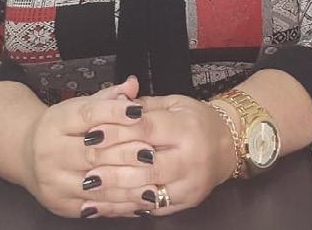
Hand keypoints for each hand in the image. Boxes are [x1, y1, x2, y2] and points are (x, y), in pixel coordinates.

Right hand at [20, 75, 151, 217]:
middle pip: (91, 153)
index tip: (139, 112)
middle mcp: (50, 151)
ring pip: (94, 185)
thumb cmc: (61, 129)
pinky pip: (94, 207)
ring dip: (127, 185)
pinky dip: (119, 205)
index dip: (115, 113)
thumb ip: (109, 98)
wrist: (25, 154)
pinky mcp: (59, 203)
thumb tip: (133, 85)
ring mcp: (53, 180)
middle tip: (151, 152)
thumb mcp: (79, 107)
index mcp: (56, 122)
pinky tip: (138, 200)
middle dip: (125, 153)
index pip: (87, 115)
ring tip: (152, 183)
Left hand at [76, 93, 237, 217]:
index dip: (116, 132)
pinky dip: (125, 207)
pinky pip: (152, 208)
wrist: (227, 146)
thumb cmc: (196, 121)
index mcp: (186, 128)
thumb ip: (143, 106)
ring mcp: (190, 184)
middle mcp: (191, 158)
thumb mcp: (174, 103)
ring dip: (114, 191)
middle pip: (146, 166)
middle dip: (111, 166)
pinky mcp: (186, 202)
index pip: (146, 130)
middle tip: (84, 164)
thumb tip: (113, 103)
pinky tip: (104, 204)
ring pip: (147, 191)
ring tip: (88, 187)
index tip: (91, 134)